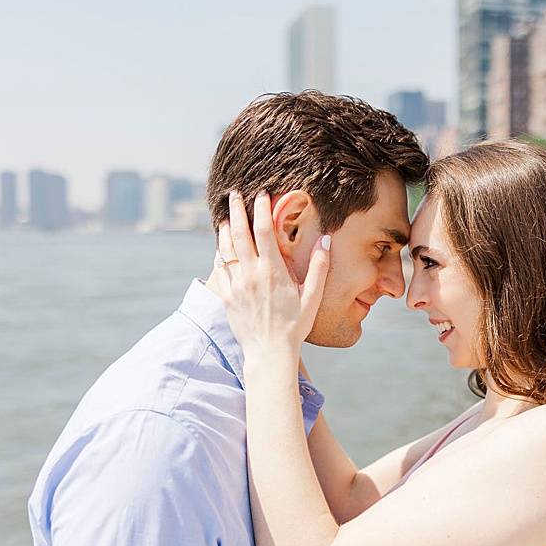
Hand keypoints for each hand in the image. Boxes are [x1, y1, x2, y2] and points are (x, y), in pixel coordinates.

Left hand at [216, 190, 330, 358]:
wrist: (269, 352)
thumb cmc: (294, 326)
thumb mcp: (312, 297)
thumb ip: (319, 268)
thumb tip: (325, 241)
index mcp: (273, 272)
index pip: (264, 232)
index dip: (262, 210)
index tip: (261, 194)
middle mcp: (252, 275)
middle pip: (239, 234)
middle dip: (236, 210)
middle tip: (234, 193)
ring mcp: (237, 285)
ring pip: (225, 248)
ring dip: (224, 228)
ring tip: (225, 215)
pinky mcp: (227, 295)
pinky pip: (221, 267)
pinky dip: (220, 251)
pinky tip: (222, 245)